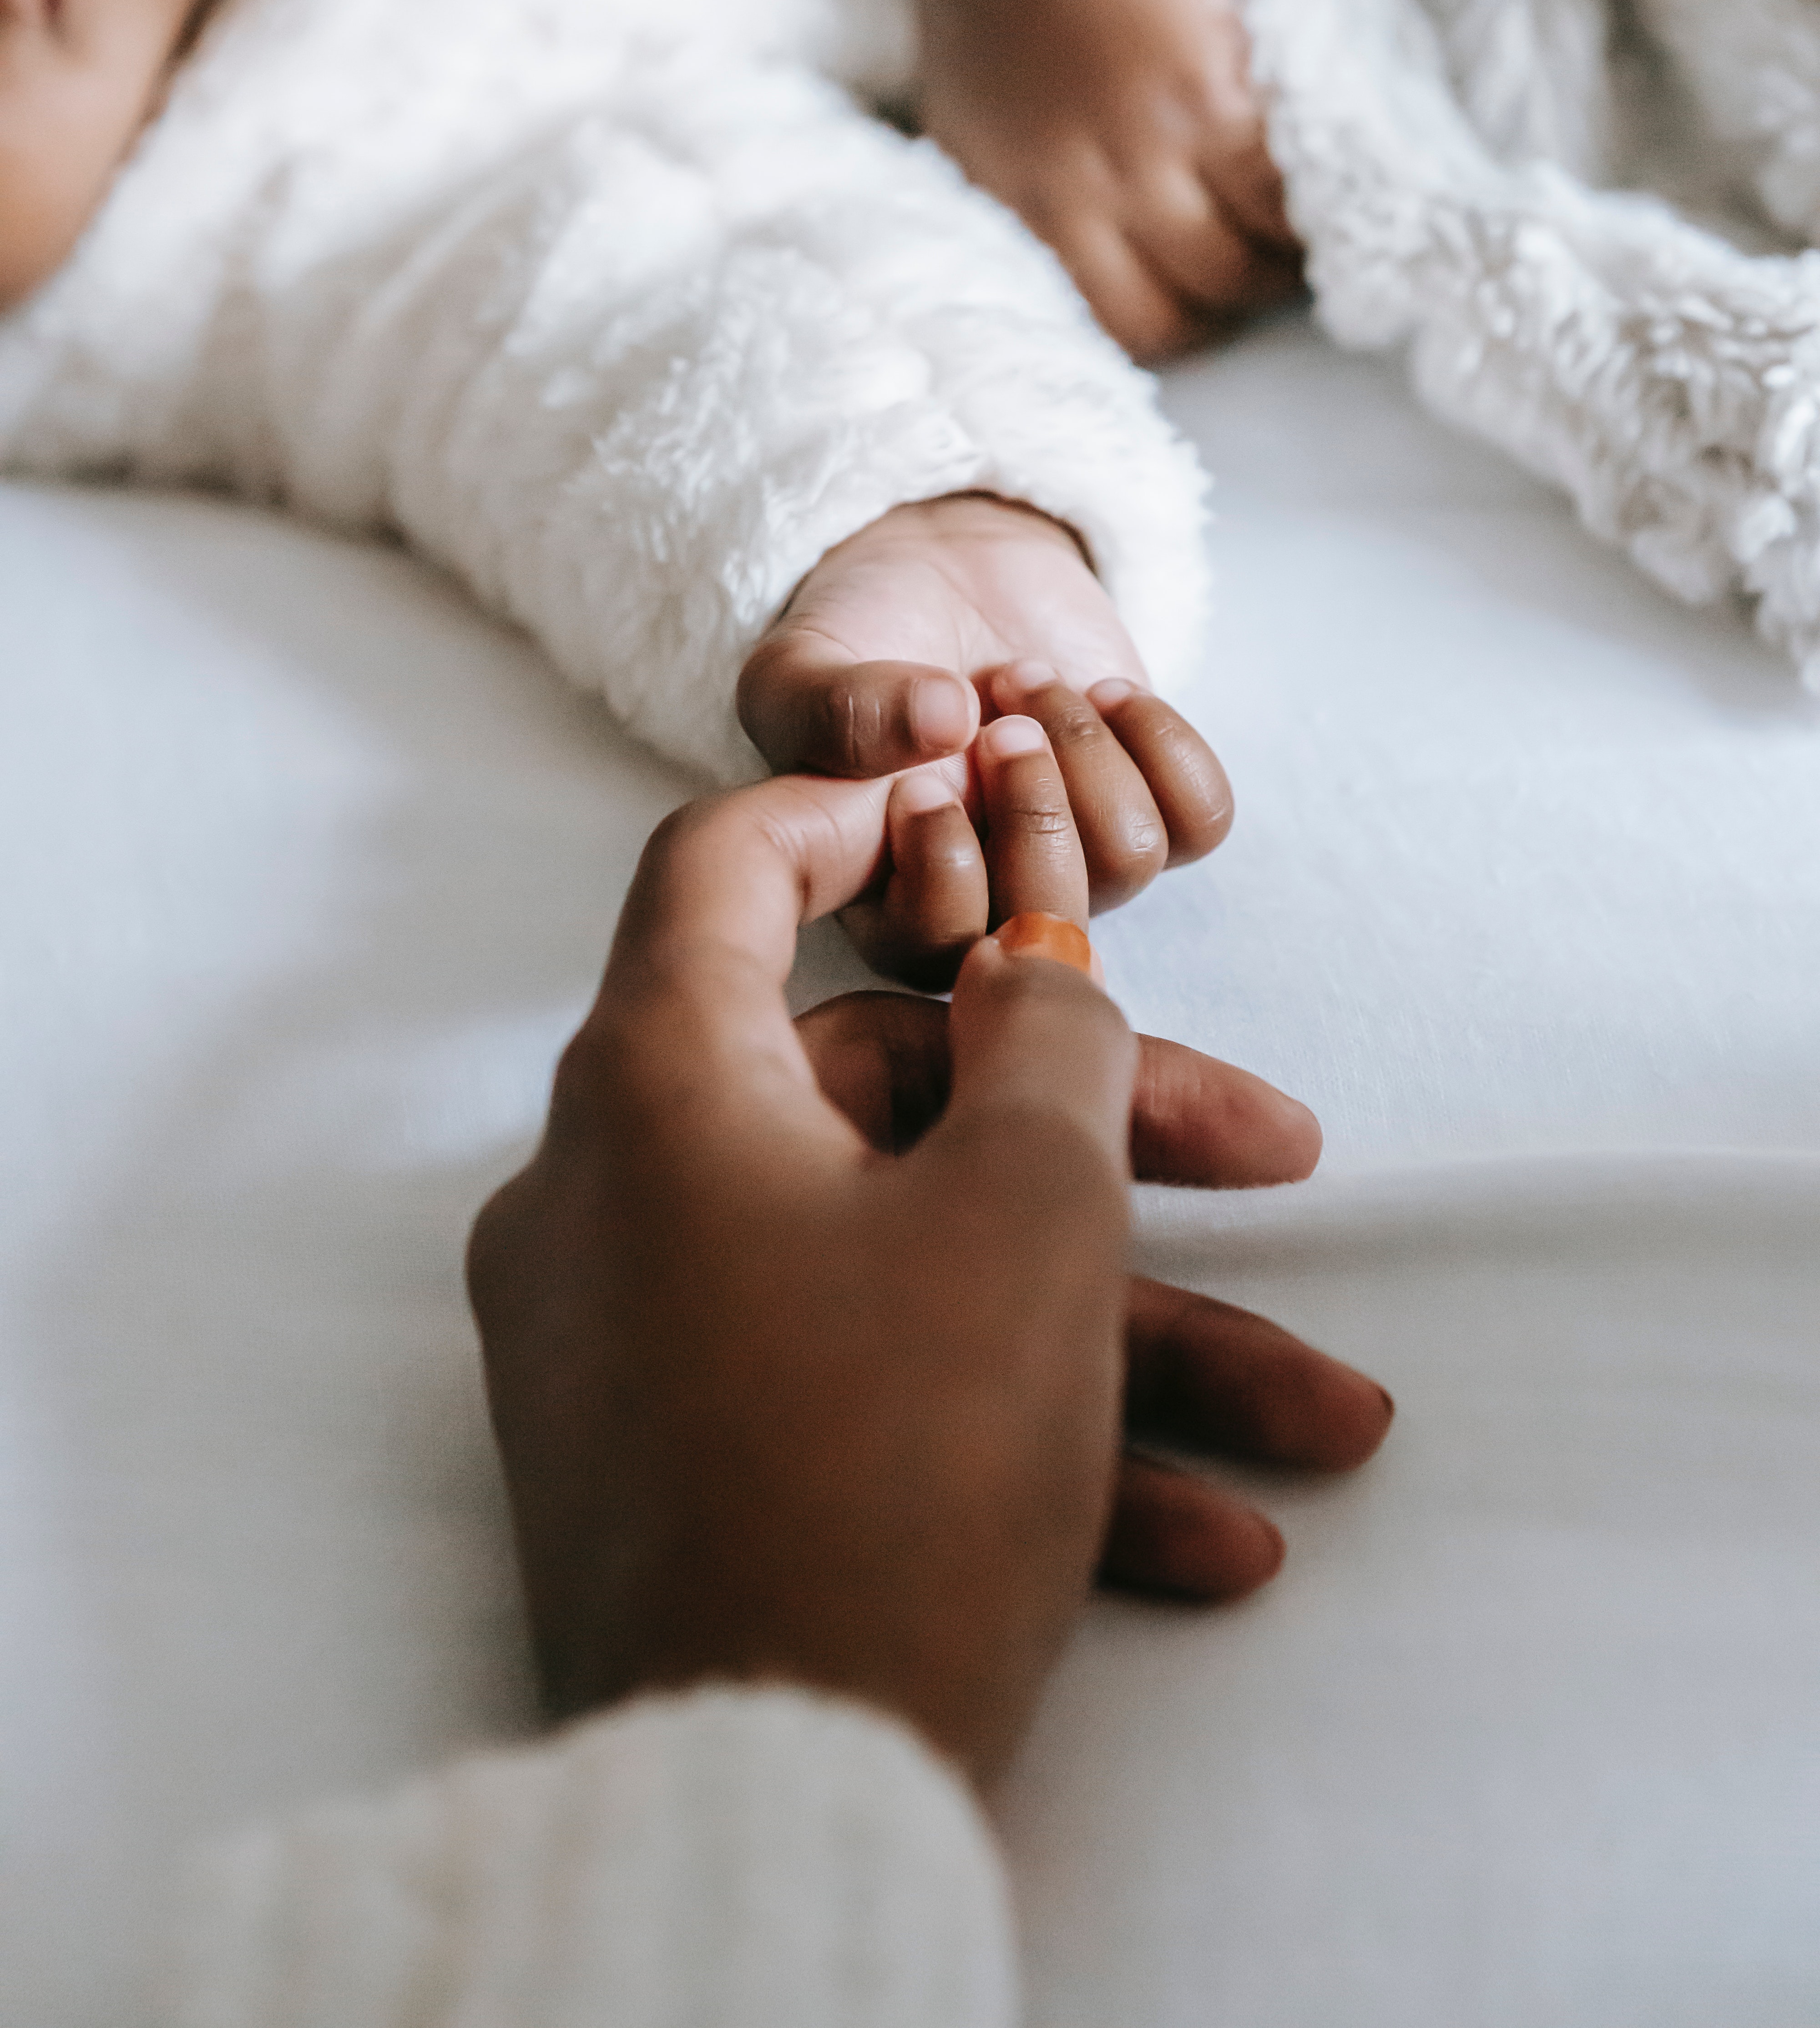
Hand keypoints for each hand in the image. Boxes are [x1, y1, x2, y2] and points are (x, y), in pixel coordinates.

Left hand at [467, 759, 1391, 1787]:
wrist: (772, 1798)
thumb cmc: (897, 1458)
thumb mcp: (1025, 1213)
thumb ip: (1048, 1045)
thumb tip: (1029, 968)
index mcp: (655, 1093)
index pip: (723, 870)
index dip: (853, 809)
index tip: (970, 797)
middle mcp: (618, 1201)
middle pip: (885, 1097)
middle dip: (1107, 1144)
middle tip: (1283, 1164)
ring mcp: (644, 1346)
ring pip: (910, 1272)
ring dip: (1118, 1336)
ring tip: (1319, 1422)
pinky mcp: (689, 1468)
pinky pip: (864, 1394)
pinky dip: (1020, 1436)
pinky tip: (1211, 1538)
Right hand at [737, 491, 1231, 980]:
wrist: (944, 569)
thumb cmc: (860, 638)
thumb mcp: (802, 667)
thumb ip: (835, 708)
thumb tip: (943, 722)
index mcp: (889, 900)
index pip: (939, 954)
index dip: (946, 870)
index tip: (921, 780)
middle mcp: (992, 901)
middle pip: (1053, 922)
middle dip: (1033, 806)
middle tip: (997, 718)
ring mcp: (1079, 859)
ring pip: (1131, 860)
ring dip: (1086, 749)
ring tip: (1029, 680)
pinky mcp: (1151, 806)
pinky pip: (1203, 818)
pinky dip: (1162, 740)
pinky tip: (1105, 693)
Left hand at [912, 0, 1302, 362]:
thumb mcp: (976, 115)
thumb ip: (1025, 190)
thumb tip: (1078, 248)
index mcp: (1016, 206)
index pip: (1117, 325)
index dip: (1178, 323)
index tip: (1208, 298)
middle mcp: (1077, 197)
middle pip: (1187, 309)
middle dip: (1235, 299)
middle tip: (1269, 261)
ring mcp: (1144, 154)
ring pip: (1239, 264)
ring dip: (1283, 257)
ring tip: (1302, 225)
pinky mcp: (1207, 100)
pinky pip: (1277, 192)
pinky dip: (1305, 201)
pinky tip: (1317, 179)